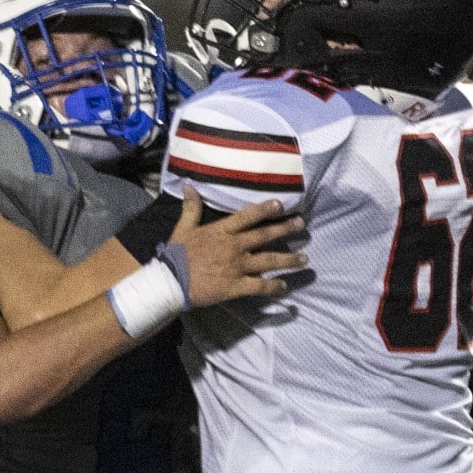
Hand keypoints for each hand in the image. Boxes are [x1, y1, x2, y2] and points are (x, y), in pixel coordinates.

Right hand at [166, 190, 304, 305]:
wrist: (169, 284)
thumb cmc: (175, 256)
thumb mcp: (182, 229)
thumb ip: (191, 208)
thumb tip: (189, 185)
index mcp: (221, 232)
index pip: (248, 217)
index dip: (265, 209)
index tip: (281, 205)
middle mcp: (234, 247)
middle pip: (265, 236)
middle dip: (285, 229)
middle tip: (301, 225)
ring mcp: (237, 267)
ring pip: (269, 261)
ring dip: (288, 260)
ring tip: (304, 259)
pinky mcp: (235, 287)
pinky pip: (260, 286)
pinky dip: (273, 286)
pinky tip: (284, 286)